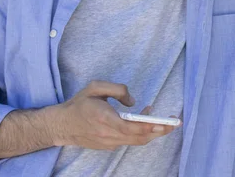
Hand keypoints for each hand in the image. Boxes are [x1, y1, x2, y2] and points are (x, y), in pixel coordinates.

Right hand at [51, 80, 177, 150]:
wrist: (60, 125)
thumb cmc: (79, 104)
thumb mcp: (95, 87)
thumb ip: (117, 89)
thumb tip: (133, 101)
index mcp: (106, 119)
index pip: (133, 128)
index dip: (152, 126)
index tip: (166, 122)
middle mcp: (109, 135)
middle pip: (140, 138)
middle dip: (159, 131)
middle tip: (174, 123)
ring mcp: (109, 143)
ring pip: (136, 141)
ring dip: (151, 132)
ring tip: (161, 120)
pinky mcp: (108, 146)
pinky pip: (129, 141)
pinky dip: (140, 134)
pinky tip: (142, 122)